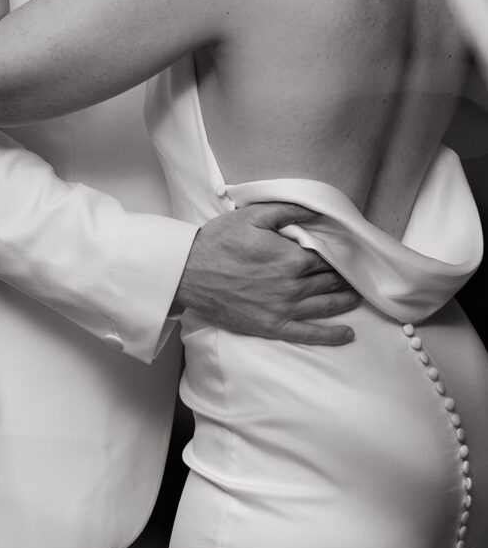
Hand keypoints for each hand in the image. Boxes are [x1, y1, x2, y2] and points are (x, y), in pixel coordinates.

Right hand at [174, 203, 359, 344]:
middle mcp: (292, 285)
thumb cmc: (219, 241)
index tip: (349, 253)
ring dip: (346, 301)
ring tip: (357, 297)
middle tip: (357, 275)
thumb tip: (318, 212)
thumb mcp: (253, 216)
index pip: (327, 257)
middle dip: (346, 277)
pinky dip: (330, 335)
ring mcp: (283, 308)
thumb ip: (289, 211)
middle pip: (330, 281)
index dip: (340, 255)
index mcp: (291, 257)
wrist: (189, 272)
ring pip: (325, 306)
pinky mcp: (271, 326)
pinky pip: (307, 334)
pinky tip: (347, 334)